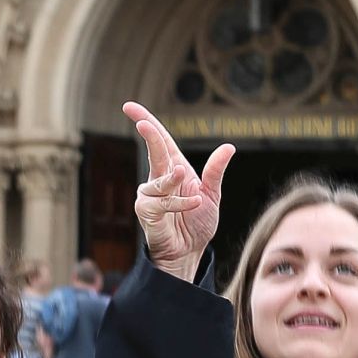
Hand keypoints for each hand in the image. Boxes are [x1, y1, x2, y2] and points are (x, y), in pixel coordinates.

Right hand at [123, 102, 232, 278]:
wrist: (190, 252)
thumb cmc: (196, 223)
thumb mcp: (212, 195)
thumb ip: (216, 171)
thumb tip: (229, 147)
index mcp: (173, 168)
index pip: (160, 140)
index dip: (145, 121)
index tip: (128, 106)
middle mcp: (159, 178)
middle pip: (154, 151)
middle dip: (149, 136)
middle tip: (143, 124)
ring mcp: (150, 195)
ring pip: (159, 180)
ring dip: (172, 179)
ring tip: (185, 177)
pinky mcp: (147, 212)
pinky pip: (162, 203)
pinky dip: (181, 203)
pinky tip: (194, 203)